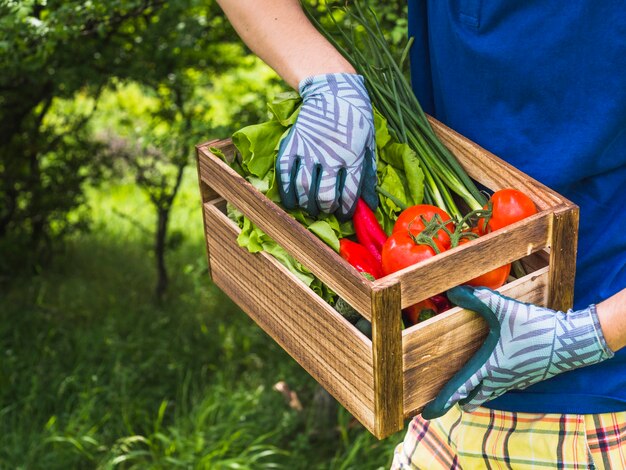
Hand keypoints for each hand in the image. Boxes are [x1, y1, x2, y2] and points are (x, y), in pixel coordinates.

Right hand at [276, 73, 376, 219]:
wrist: (333, 89)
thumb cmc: (356, 118)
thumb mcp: (369, 145)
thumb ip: (367, 174)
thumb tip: (370, 204)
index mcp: (353, 158)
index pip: (348, 195)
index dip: (345, 211)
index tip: (343, 215)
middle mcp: (331, 157)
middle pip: (324, 196)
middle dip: (325, 209)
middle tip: (325, 211)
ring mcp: (310, 150)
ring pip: (304, 188)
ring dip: (306, 204)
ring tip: (309, 208)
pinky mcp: (294, 144)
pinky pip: (285, 172)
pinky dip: (285, 190)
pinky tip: (289, 200)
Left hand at [421, 285, 613, 418]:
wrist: (573, 341)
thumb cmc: (536, 327)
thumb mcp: (504, 309)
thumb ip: (478, 299)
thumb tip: (452, 292)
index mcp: (489, 367)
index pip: (459, 389)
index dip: (441, 402)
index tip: (426, 413)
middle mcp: (499, 380)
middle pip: (472, 399)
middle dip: (456, 400)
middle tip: (440, 401)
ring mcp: (514, 381)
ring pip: (487, 394)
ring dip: (473, 394)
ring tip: (461, 390)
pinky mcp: (525, 377)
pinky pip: (500, 388)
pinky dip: (488, 386)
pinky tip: (488, 374)